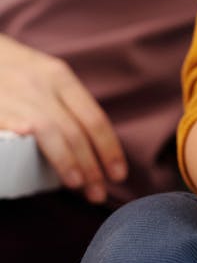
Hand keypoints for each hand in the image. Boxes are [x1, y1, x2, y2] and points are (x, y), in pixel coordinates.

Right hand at [0, 35, 126, 202]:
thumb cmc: (14, 70)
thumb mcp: (45, 76)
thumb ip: (66, 105)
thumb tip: (93, 148)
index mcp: (60, 77)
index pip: (94, 118)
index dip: (109, 150)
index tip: (118, 174)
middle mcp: (41, 85)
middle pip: (76, 130)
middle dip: (91, 165)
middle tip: (98, 192)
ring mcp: (16, 96)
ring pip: (51, 132)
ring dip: (67, 162)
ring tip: (77, 185)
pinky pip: (13, 129)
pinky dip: (27, 144)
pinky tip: (33, 164)